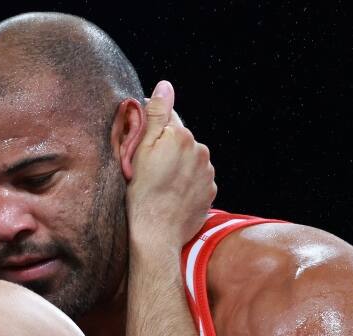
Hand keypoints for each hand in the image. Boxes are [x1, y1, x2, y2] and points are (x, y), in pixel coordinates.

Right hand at [126, 80, 216, 249]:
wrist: (157, 233)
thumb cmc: (142, 192)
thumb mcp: (141, 149)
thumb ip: (156, 115)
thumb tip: (165, 85)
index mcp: (182, 135)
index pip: (168, 120)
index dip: (153, 132)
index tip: (143, 148)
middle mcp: (201, 150)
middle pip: (180, 141)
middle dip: (167, 149)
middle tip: (149, 170)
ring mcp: (208, 172)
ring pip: (189, 160)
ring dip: (178, 166)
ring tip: (161, 185)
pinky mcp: (210, 191)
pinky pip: (196, 179)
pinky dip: (186, 183)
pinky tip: (172, 194)